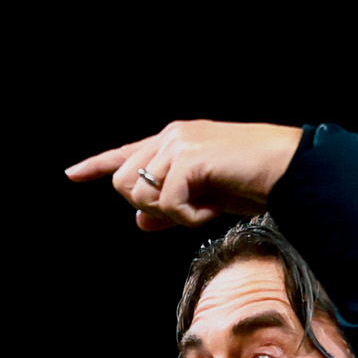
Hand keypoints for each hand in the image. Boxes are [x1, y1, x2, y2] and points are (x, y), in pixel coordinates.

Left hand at [66, 120, 304, 232]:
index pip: (124, 154)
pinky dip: (188, 217)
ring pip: (140, 193)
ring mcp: (178, 143)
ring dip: (170, 213)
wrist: (286, 170)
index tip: (71, 174)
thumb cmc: (250, 182)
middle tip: (189, 210)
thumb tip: (138, 221)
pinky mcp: (188, 157)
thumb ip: (168, 208)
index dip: (96, 165)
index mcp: (172, 141)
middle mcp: (170, 136)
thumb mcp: (203, 200)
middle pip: (124, 182)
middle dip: (149, 207)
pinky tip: (211, 209)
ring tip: (204, 205)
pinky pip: (166, 203)